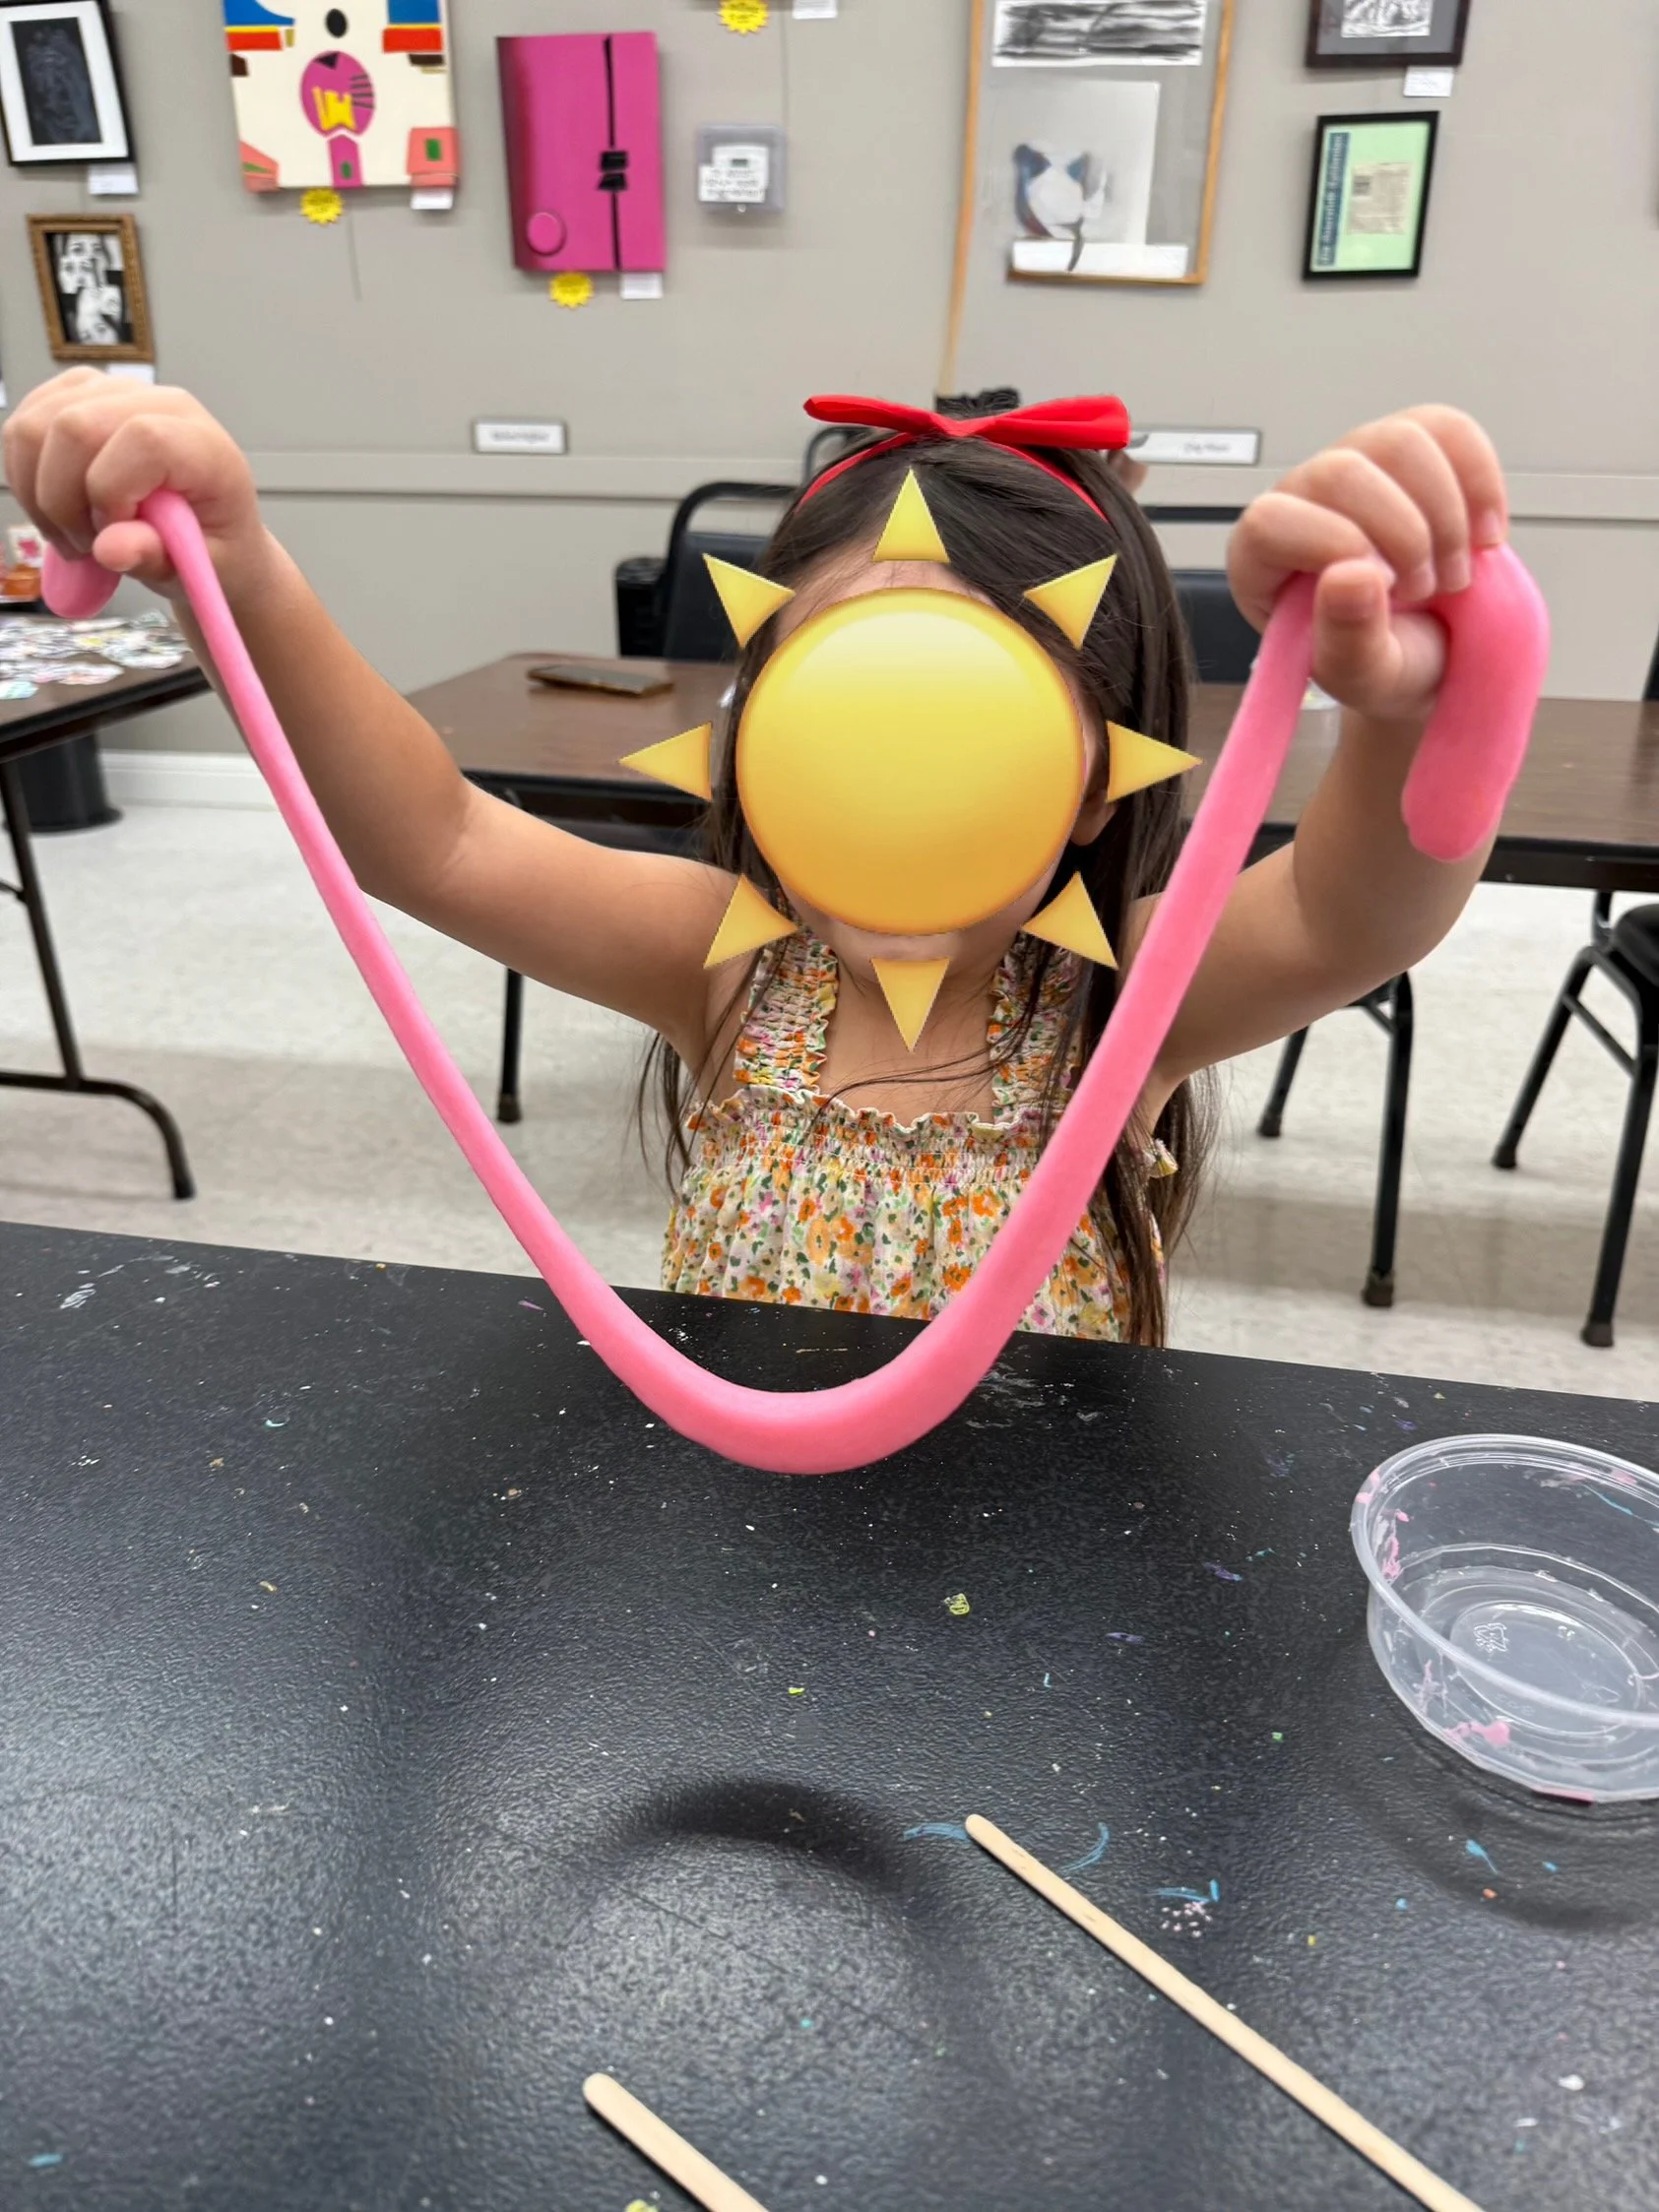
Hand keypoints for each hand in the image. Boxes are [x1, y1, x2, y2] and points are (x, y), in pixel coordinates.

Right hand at [2, 368, 270, 604]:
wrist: (211, 534)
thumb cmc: (213, 549)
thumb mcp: (203, 569)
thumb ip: (158, 558)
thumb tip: (110, 548)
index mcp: (204, 445)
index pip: (142, 439)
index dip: (112, 492)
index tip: (115, 535)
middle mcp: (159, 404)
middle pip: (73, 426)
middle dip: (62, 501)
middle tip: (85, 547)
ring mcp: (113, 393)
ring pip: (35, 425)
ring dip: (38, 493)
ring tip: (73, 533)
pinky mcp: (77, 397)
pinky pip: (23, 425)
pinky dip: (26, 476)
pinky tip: (57, 508)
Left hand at [1227, 405, 1508, 722]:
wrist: (1434, 649)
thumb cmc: (1381, 659)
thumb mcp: (1363, 677)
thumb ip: (1347, 641)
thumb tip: (1352, 576)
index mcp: (1262, 559)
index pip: (1270, 522)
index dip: (1331, 545)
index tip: (1383, 586)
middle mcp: (1302, 498)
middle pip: (1343, 472)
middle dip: (1404, 536)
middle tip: (1426, 591)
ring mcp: (1357, 461)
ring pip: (1400, 441)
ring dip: (1445, 514)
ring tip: (1452, 572)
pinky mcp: (1413, 444)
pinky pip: (1449, 429)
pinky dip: (1480, 484)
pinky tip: (1483, 536)